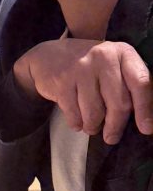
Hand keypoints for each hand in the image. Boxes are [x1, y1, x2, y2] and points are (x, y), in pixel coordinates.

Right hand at [13, 39, 152, 144]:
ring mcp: (81, 68)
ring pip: (95, 113)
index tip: (146, 129)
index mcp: (122, 53)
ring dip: (93, 126)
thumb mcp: (112, 66)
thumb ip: (129, 85)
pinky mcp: (62, 81)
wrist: (47, 56)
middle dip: (115, 126)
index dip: (145, 108)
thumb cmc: (89, 67)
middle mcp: (103, 56)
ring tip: (90, 124)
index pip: (140, 82)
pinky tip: (76, 119)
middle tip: (111, 137)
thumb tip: (146, 120)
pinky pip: (75, 114)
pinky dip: (76, 123)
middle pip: (118, 103)